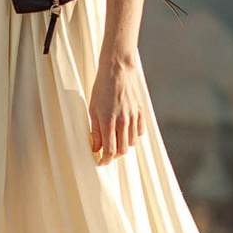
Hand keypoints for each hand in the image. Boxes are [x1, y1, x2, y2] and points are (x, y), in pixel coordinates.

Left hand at [88, 50, 149, 165]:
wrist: (117, 70)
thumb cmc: (101, 88)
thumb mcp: (92, 109)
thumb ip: (94, 130)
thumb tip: (95, 148)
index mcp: (108, 121)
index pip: (109, 150)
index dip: (105, 160)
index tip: (101, 162)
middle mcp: (122, 121)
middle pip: (122, 150)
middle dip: (114, 155)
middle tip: (107, 152)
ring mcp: (133, 117)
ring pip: (131, 143)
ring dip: (123, 145)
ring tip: (115, 140)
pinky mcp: (140, 112)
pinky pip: (139, 132)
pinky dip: (133, 136)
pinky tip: (125, 131)